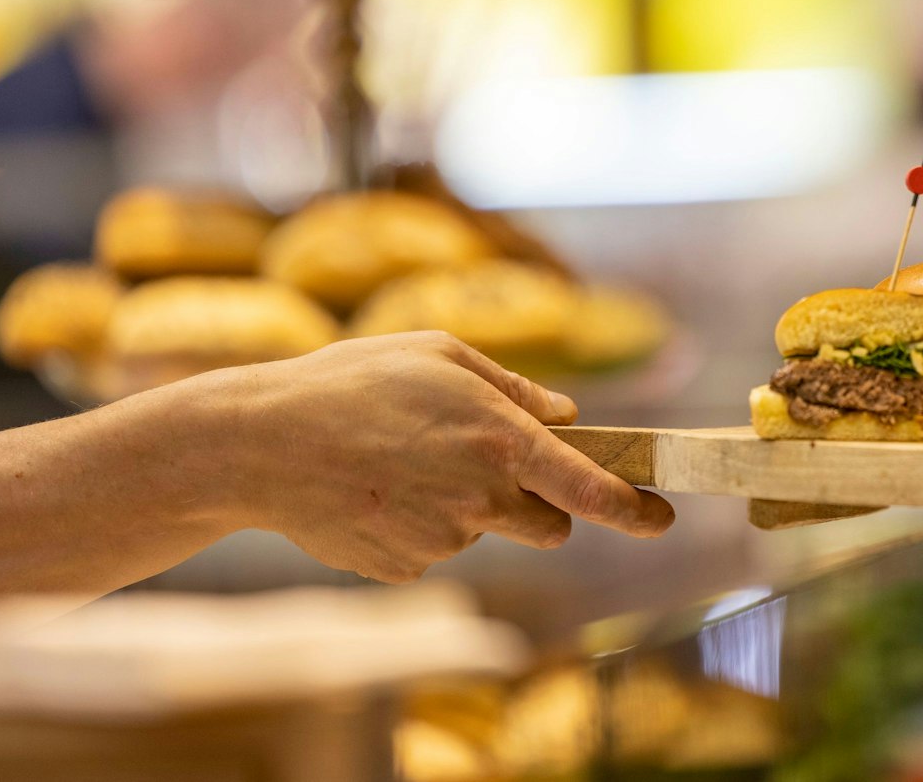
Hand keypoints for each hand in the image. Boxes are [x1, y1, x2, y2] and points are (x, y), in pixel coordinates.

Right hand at [194, 331, 673, 581]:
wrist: (260, 443)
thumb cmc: (353, 381)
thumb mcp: (440, 355)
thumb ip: (514, 389)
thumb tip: (566, 416)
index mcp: (499, 439)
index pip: (590, 489)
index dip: (635, 509)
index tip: (662, 518)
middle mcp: (480, 498)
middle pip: (551, 526)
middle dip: (541, 505)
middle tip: (492, 466)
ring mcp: (442, 540)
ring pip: (485, 533)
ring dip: (466, 507)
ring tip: (400, 462)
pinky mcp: (404, 568)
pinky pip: (433, 550)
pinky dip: (417, 527)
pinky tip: (373, 491)